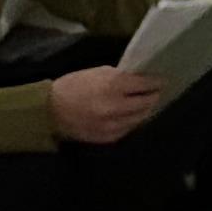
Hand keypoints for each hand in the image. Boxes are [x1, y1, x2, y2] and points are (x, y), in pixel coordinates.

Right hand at [47, 62, 167, 142]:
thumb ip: (121, 77)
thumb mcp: (98, 73)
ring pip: (141, 118)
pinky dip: (132, 121)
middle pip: (148, 103)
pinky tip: (131, 115)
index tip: (162, 81)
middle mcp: (117, 106)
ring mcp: (114, 124)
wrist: (50, 110)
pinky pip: (129, 128)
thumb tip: (140, 80)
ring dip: (145, 110)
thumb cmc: (73, 86)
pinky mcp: (109, 137)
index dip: (156, 82)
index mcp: (113, 85)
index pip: (146, 84)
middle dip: (154, 96)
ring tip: (147, 103)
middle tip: (157, 92)